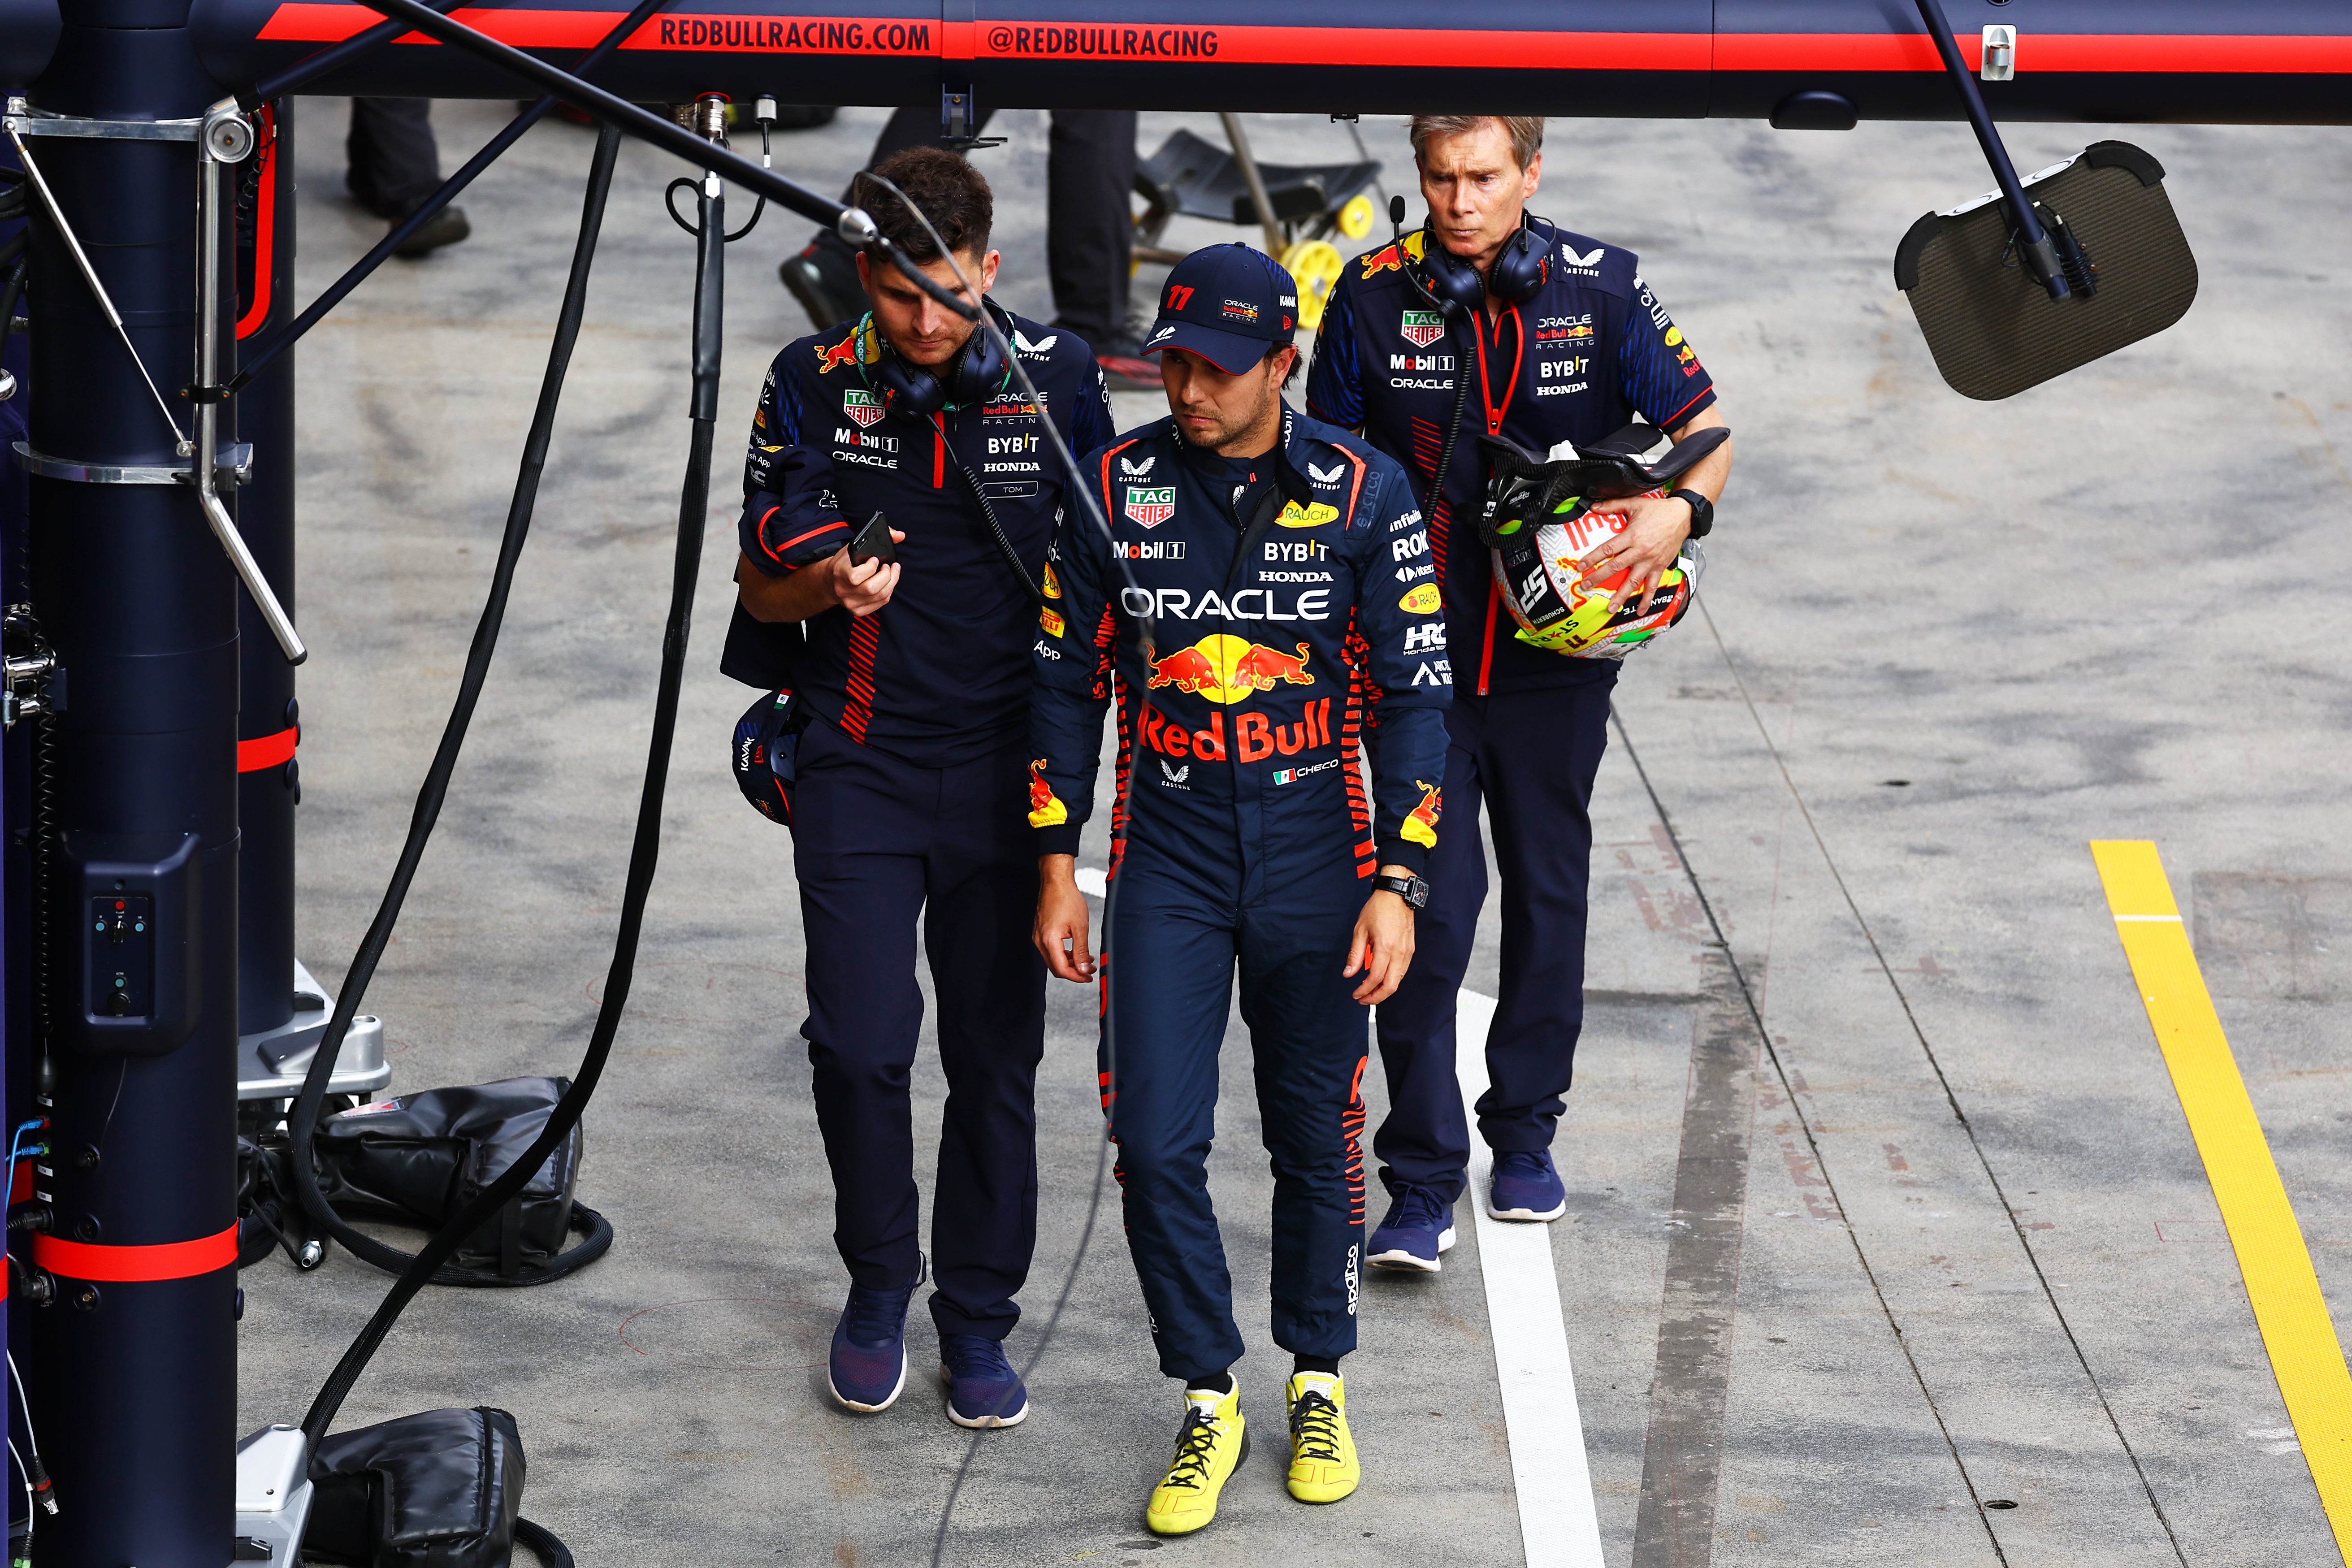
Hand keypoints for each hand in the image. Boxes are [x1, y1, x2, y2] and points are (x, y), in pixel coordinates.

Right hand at [827, 530, 905, 616]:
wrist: (830, 582)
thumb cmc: (843, 563)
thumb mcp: (853, 547)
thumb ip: (876, 537)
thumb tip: (900, 535)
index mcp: (838, 574)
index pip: (855, 576)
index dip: (870, 567)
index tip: (875, 560)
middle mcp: (843, 591)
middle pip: (872, 588)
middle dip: (886, 575)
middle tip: (888, 567)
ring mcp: (851, 603)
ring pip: (880, 596)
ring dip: (892, 582)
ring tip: (891, 572)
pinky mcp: (859, 611)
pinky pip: (881, 603)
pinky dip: (888, 591)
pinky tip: (887, 583)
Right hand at [1034, 854, 1096, 982]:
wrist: (1056, 882)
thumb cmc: (1068, 900)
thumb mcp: (1080, 927)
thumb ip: (1081, 951)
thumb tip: (1083, 970)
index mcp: (1049, 941)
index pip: (1061, 969)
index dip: (1076, 977)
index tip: (1088, 977)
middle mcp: (1039, 941)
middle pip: (1055, 967)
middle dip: (1074, 971)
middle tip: (1090, 969)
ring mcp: (1038, 936)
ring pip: (1053, 959)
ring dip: (1070, 963)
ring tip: (1086, 960)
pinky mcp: (1040, 932)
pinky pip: (1051, 950)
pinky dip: (1064, 954)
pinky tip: (1076, 950)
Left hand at [1343, 864, 1417, 1004]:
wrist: (1397, 895)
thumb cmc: (1378, 909)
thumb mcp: (1360, 930)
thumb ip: (1355, 954)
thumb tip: (1348, 973)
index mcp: (1385, 947)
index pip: (1374, 978)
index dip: (1364, 990)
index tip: (1355, 994)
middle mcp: (1399, 953)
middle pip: (1390, 986)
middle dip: (1376, 997)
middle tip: (1363, 999)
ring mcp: (1407, 952)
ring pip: (1398, 981)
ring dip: (1384, 990)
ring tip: (1370, 992)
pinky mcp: (1410, 950)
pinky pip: (1402, 971)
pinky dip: (1391, 980)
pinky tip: (1380, 979)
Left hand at [1574, 493, 1692, 615]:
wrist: (1683, 515)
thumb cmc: (1659, 510)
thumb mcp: (1634, 504)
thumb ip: (1612, 505)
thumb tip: (1594, 506)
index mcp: (1632, 536)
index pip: (1608, 549)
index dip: (1593, 558)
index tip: (1581, 566)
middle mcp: (1640, 551)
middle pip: (1616, 567)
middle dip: (1600, 578)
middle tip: (1587, 586)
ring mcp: (1651, 561)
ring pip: (1633, 581)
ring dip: (1621, 596)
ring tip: (1611, 607)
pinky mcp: (1660, 567)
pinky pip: (1652, 586)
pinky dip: (1647, 599)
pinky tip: (1640, 610)